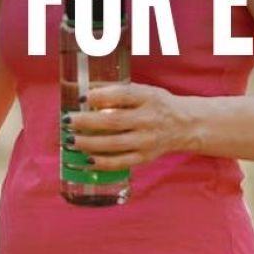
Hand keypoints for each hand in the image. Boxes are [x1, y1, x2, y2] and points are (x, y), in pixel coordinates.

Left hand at [66, 82, 195, 170]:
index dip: (101, 96)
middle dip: (87, 122)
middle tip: (68, 121)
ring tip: (71, 141)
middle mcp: (148, 119)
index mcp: (148, 98)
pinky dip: (102, 162)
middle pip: (114, 121)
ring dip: (89, 143)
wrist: (186, 125)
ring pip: (114, 144)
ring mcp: (147, 140)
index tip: (82, 98)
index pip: (123, 95)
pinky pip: (121, 162)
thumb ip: (120, 92)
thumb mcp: (145, 91)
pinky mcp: (145, 157)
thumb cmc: (158, 105)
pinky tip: (87, 159)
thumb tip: (87, 93)